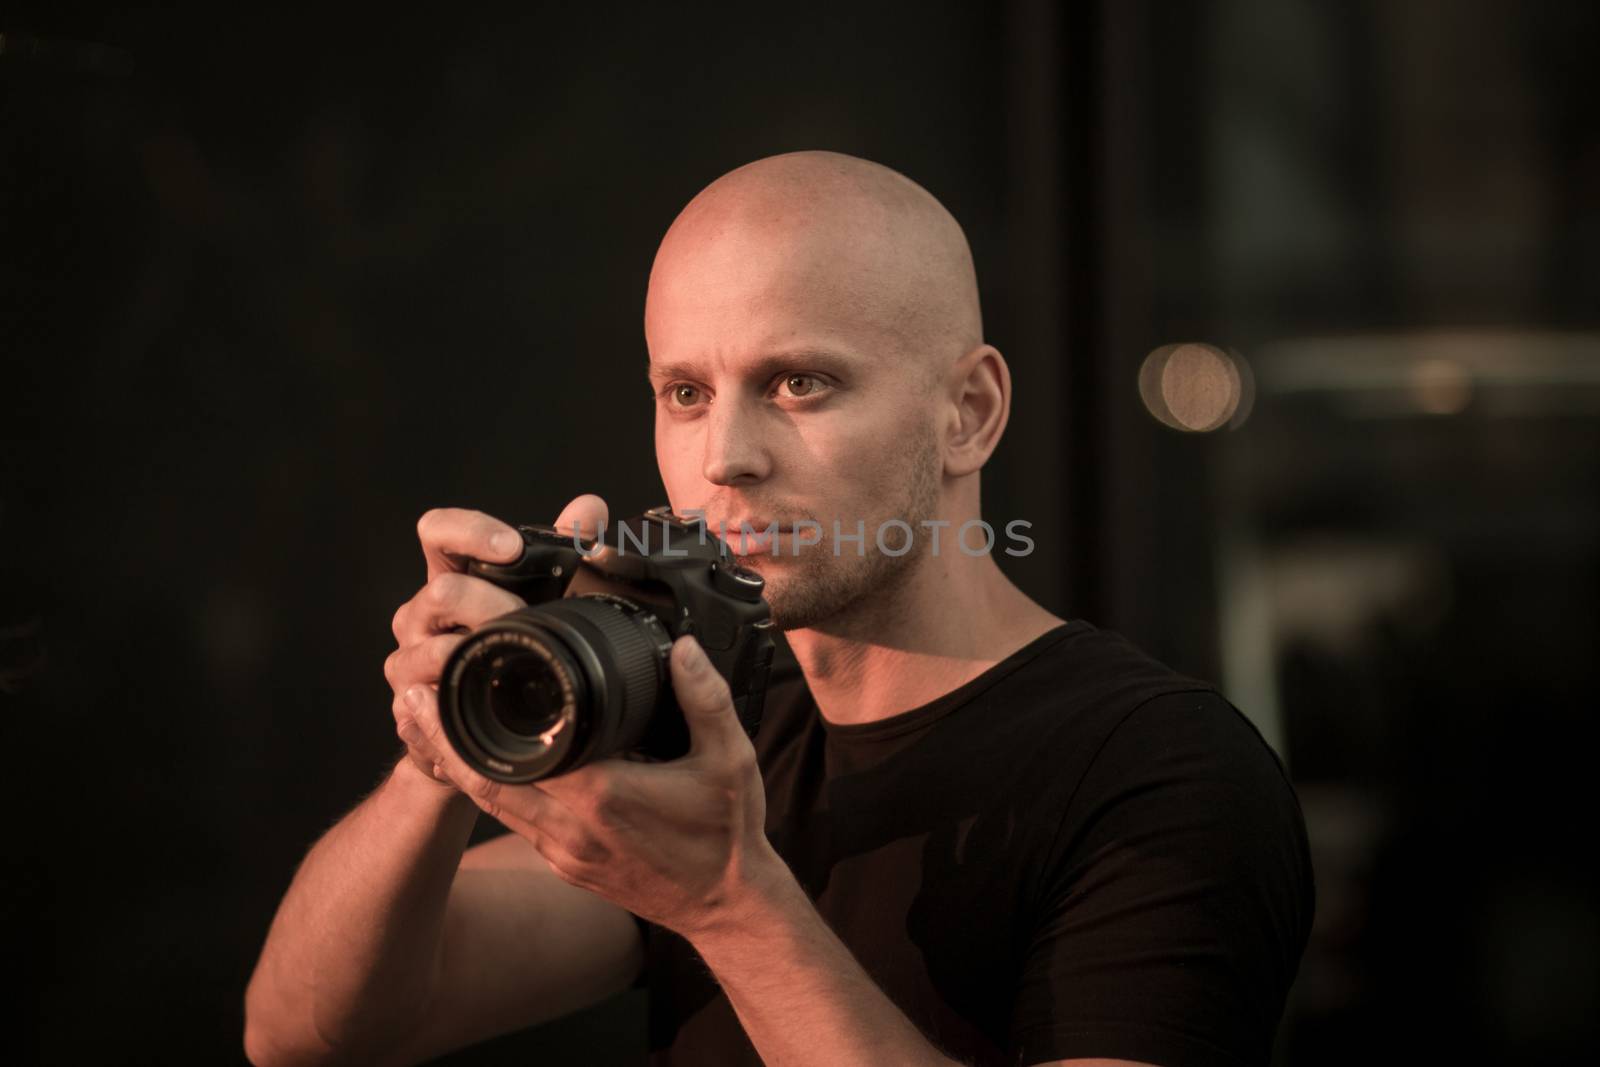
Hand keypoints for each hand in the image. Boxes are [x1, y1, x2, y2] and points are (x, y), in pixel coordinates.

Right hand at [384, 496, 608, 787]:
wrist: (489, 714)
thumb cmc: (512, 640)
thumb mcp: (545, 592)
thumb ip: (565, 545)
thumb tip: (589, 507)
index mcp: (451, 575)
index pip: (438, 532)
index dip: (469, 531)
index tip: (511, 547)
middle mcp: (421, 613)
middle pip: (440, 592)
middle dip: (489, 604)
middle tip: (523, 617)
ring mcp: (410, 659)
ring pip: (429, 650)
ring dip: (473, 655)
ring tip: (503, 660)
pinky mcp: (408, 707)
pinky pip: (418, 706)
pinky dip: (448, 707)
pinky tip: (472, 704)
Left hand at [400, 633, 781, 937]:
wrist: (725, 907)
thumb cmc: (727, 836)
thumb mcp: (730, 759)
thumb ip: (705, 699)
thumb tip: (683, 650)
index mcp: (602, 796)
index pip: (519, 755)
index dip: (471, 723)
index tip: (443, 686)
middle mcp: (571, 828)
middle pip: (486, 781)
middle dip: (443, 740)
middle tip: (410, 698)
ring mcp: (563, 852)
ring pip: (493, 806)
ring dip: (457, 767)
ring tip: (426, 726)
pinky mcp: (564, 865)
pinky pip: (514, 823)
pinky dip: (489, 792)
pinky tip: (478, 766)